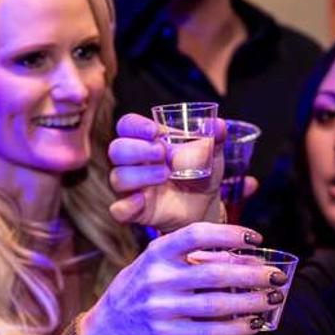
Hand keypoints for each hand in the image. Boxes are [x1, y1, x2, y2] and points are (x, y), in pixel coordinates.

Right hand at [80, 221, 283, 334]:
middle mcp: (157, 278)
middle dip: (252, 274)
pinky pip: (209, 332)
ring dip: (250, 302)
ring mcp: (161, 308)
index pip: (197, 235)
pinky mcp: (167, 334)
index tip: (256, 238)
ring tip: (273, 298)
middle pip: (214, 274)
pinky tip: (256, 323)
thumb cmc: (148, 282)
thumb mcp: (161, 259)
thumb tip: (249, 256)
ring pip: (216, 305)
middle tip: (277, 275)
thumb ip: (198, 254)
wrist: (113, 321)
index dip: (229, 234)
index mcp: (157, 252)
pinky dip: (236, 328)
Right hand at [110, 113, 243, 232]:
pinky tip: (141, 201)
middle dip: (137, 150)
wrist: (206, 205)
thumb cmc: (200, 172)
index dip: (135, 126)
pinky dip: (125, 206)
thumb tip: (218, 124)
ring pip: (117, 178)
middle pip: (116, 150)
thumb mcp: (211, 152)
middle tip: (162, 154)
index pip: (127, 125)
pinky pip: (118, 210)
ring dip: (139, 175)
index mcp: (147, 140)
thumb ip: (214, 136)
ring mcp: (132, 187)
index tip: (154, 131)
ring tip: (165, 175)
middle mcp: (134, 162)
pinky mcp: (135, 210)